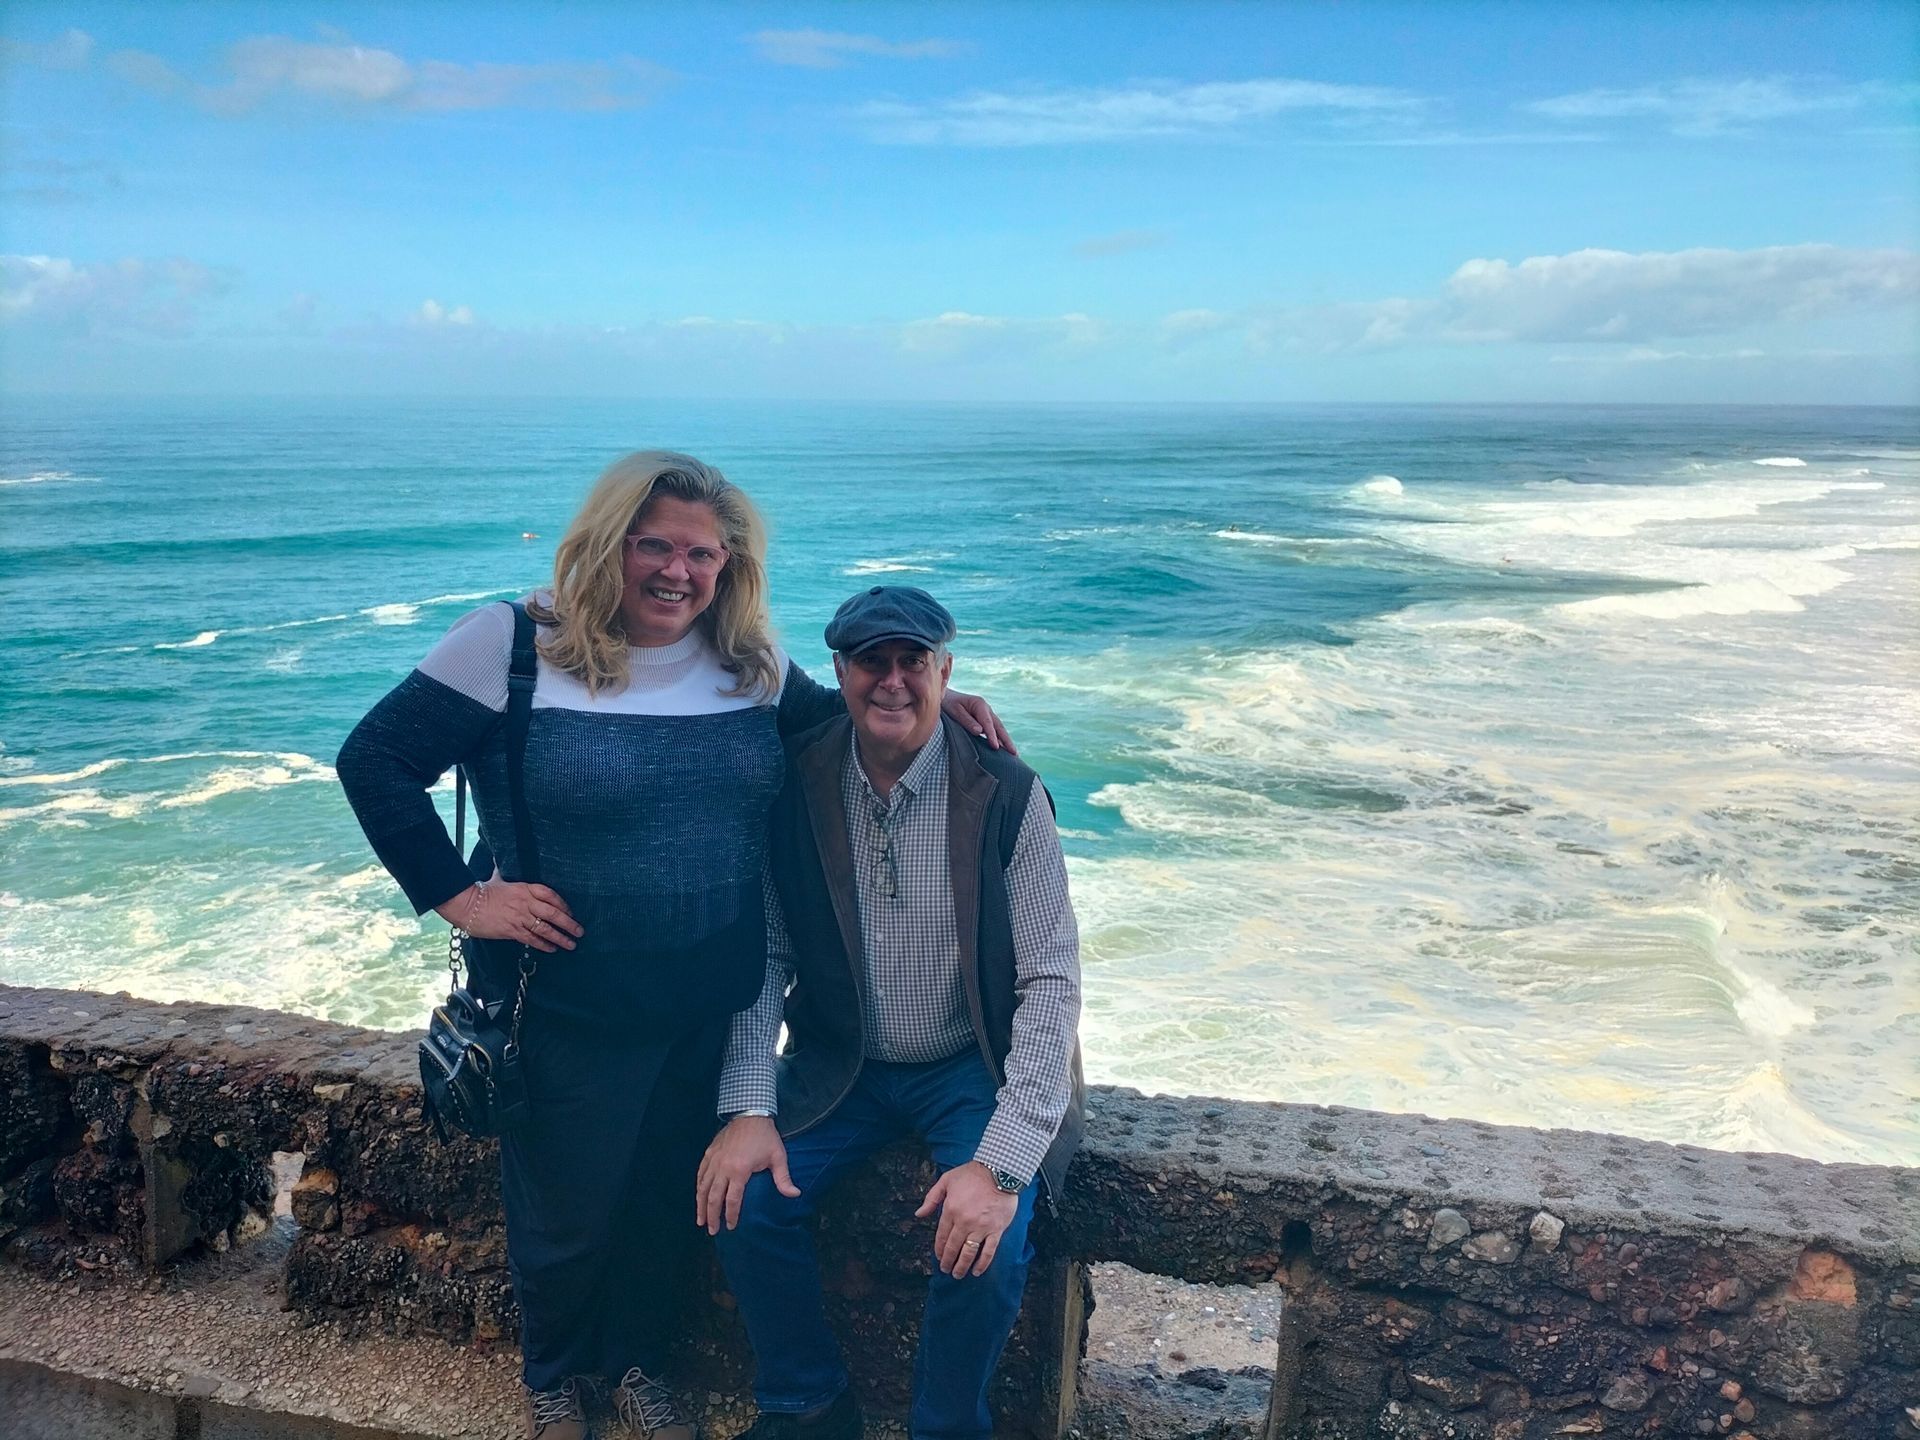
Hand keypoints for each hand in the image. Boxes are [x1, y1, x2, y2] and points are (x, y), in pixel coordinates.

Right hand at [435, 881, 582, 952]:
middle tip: (580, 931)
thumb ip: (503, 869)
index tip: (571, 912)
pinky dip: (543, 944)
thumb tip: (500, 856)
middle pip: (553, 913)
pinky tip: (552, 948)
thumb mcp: (497, 877)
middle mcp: (526, 903)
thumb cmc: (482, 891)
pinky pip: (532, 939)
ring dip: (560, 937)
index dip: (563, 904)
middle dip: (569, 923)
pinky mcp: (512, 930)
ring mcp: (520, 917)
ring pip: (545, 929)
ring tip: (571, 944)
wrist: (466, 905)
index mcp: (525, 888)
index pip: (551, 895)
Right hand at [696, 1115, 799, 1234]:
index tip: (731, 1227)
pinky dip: (699, 1188)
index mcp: (740, 1170)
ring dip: (700, 1206)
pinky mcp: (709, 1154)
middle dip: (711, 1217)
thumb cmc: (765, 1137)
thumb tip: (795, 1195)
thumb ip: (783, 1178)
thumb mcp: (778, 1157)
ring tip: (700, 1220)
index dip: (731, 1215)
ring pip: (703, 1188)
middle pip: (713, 1198)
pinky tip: (698, 1197)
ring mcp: (714, 1160)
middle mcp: (723, 1167)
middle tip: (711, 1231)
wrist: (750, 1113)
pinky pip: (700, 1174)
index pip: (732, 1200)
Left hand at [915, 1161, 1017, 1277]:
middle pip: (953, 1247)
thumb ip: (931, 1198)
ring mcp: (980, 1228)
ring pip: (968, 1253)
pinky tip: (976, 1271)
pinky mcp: (996, 1230)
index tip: (938, 1257)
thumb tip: (919, 1214)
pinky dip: (982, 1264)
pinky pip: (988, 1251)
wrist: (999, 1170)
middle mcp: (964, 1222)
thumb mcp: (946, 1181)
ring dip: (961, 1266)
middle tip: (945, 1269)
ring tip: (957, 1274)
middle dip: (947, 1261)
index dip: (939, 1249)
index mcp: (951, 1210)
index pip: (942, 1236)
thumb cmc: (972, 1174)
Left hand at [942, 689, 1016, 754]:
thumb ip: (967, 721)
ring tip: (1014, 754)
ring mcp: (987, 714)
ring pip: (999, 729)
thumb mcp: (955, 711)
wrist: (944, 695)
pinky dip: (1000, 739)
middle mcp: (986, 709)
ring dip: (1006, 741)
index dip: (992, 735)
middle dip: (1007, 740)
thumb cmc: (948, 703)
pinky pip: (994, 730)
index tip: (996, 747)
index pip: (988, 723)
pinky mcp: (984, 719)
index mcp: (979, 704)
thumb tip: (980, 731)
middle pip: (999, 726)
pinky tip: (1003, 748)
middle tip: (1014, 753)